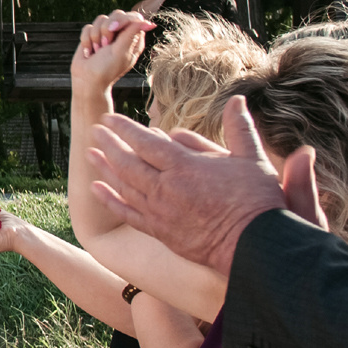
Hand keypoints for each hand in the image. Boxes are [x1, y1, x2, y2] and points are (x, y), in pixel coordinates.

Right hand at [71, 9, 152, 92]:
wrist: (86, 80)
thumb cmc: (106, 69)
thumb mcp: (122, 51)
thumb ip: (132, 33)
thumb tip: (150, 22)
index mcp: (134, 38)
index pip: (134, 17)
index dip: (122, 20)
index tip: (114, 30)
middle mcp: (121, 34)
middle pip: (116, 14)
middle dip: (106, 29)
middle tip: (105, 45)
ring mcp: (107, 34)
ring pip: (101, 19)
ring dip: (96, 37)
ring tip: (97, 51)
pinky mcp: (93, 36)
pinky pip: (88, 27)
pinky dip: (87, 40)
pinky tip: (89, 52)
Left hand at [88, 96, 308, 277]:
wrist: (255, 247)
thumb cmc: (257, 201)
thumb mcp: (252, 158)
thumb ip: (239, 128)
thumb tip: (236, 100)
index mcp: (185, 167)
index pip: (146, 142)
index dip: (125, 129)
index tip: (109, 119)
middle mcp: (166, 188)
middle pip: (128, 162)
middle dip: (109, 144)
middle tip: (94, 131)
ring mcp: (160, 212)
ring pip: (124, 186)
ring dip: (105, 168)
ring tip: (90, 154)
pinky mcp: (160, 232)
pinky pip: (128, 213)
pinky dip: (110, 200)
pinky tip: (97, 189)